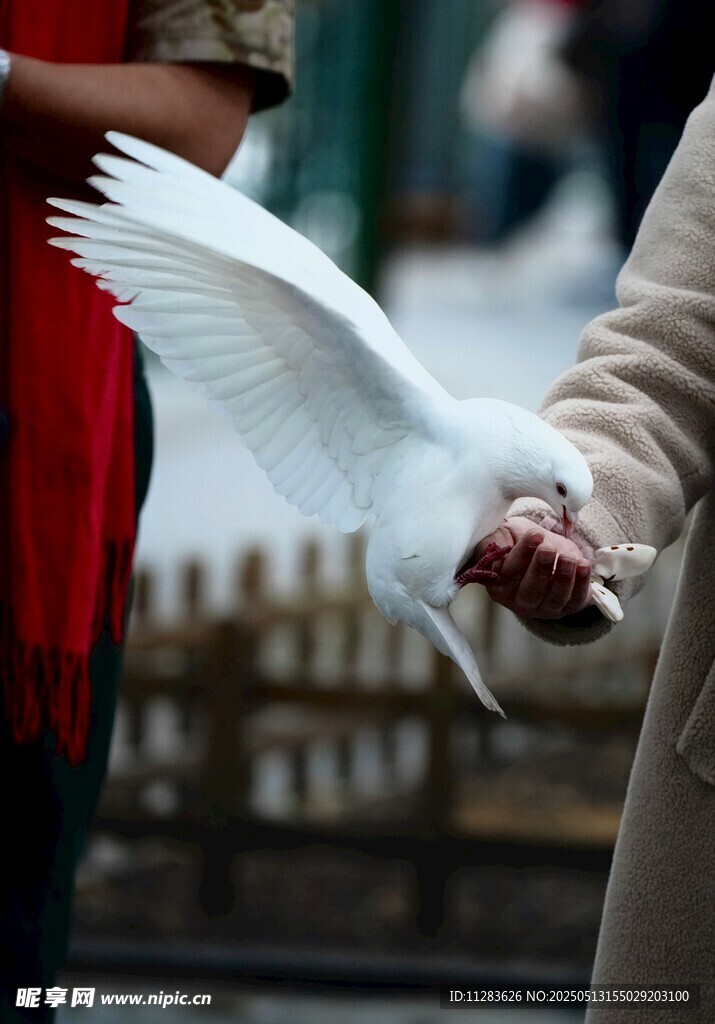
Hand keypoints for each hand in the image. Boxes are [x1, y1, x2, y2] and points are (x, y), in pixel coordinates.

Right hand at [476, 516, 592, 619]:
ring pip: (554, 598)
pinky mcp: (566, 607)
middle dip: (541, 570)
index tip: (534, 535)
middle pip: (530, 591)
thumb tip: (493, 550)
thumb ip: (492, 543)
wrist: (541, 547)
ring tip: (569, 558)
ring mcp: (544, 608)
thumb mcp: (502, 536)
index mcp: (499, 586)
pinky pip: (575, 600)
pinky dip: (581, 584)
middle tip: (548, 549)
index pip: (508, 574)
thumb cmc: (516, 542)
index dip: (521, 555)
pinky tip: (583, 565)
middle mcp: (519, 601)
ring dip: (563, 578)